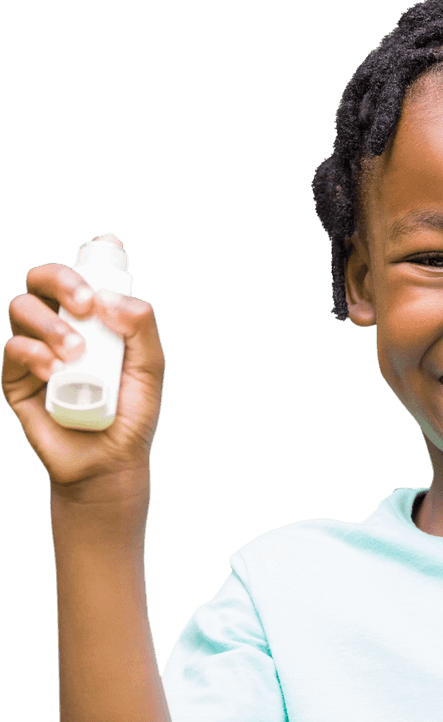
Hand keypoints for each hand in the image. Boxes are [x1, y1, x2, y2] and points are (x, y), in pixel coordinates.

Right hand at [4, 235, 164, 500]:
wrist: (109, 462)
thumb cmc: (132, 415)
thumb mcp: (149, 369)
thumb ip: (141, 327)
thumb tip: (108, 299)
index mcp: (95, 319)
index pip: (84, 275)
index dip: (89, 259)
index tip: (106, 261)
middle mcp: (62, 326)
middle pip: (43, 278)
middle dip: (61, 279)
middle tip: (84, 305)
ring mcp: (36, 349)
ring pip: (23, 307)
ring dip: (50, 323)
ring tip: (75, 353)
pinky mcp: (16, 376)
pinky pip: (12, 346)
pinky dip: (33, 351)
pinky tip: (54, 369)